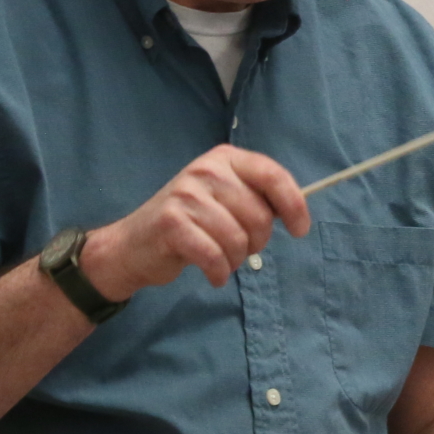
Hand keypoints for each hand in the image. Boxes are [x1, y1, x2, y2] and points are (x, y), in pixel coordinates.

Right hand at [82, 146, 310, 298]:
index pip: (272, 175)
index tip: (300, 229)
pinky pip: (215, 256)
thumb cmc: (190, 224)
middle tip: (240, 249)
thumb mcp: (224, 200)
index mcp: (224, 159)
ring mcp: (185, 194)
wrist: (133, 245)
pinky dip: (219, 272)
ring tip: (222, 259)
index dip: (294, 205)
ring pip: (238, 239)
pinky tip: (213, 274)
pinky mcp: (171, 223)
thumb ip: (257, 198)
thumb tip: (297, 210)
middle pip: (259, 215)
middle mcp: (205, 170)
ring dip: (236, 260)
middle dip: (258, 242)